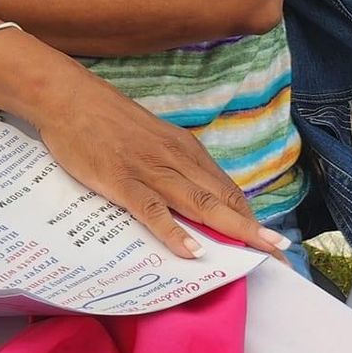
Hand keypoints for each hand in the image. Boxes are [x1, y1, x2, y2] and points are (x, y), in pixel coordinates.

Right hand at [28, 71, 290, 261]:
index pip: (226, 189)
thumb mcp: (150, 140)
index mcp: (184, 149)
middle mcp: (176, 159)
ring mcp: (150, 170)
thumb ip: (173, 166)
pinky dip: (173, 231)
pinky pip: (152, 210)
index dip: (250, 217)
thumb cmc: (106, 120)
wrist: (69, 97)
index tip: (269, 242)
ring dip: (231, 230)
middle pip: (222, 199)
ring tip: (258, 254)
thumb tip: (193, 197)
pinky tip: (191, 251)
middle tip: (282, 255)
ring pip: (199, 204)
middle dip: (254, 229)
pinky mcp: (123, 180)